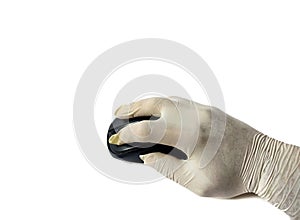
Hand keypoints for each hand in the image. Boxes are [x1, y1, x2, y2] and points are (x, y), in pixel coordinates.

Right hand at [109, 96, 257, 197]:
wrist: (263, 160)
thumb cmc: (235, 174)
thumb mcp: (196, 182)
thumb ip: (167, 168)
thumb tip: (147, 157)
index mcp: (191, 136)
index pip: (149, 131)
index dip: (128, 134)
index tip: (118, 139)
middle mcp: (196, 118)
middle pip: (156, 105)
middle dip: (132, 108)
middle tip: (118, 113)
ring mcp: (203, 110)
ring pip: (168, 100)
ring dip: (148, 103)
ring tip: (134, 109)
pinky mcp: (208, 110)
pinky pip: (180, 101)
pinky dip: (164, 103)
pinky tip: (158, 110)